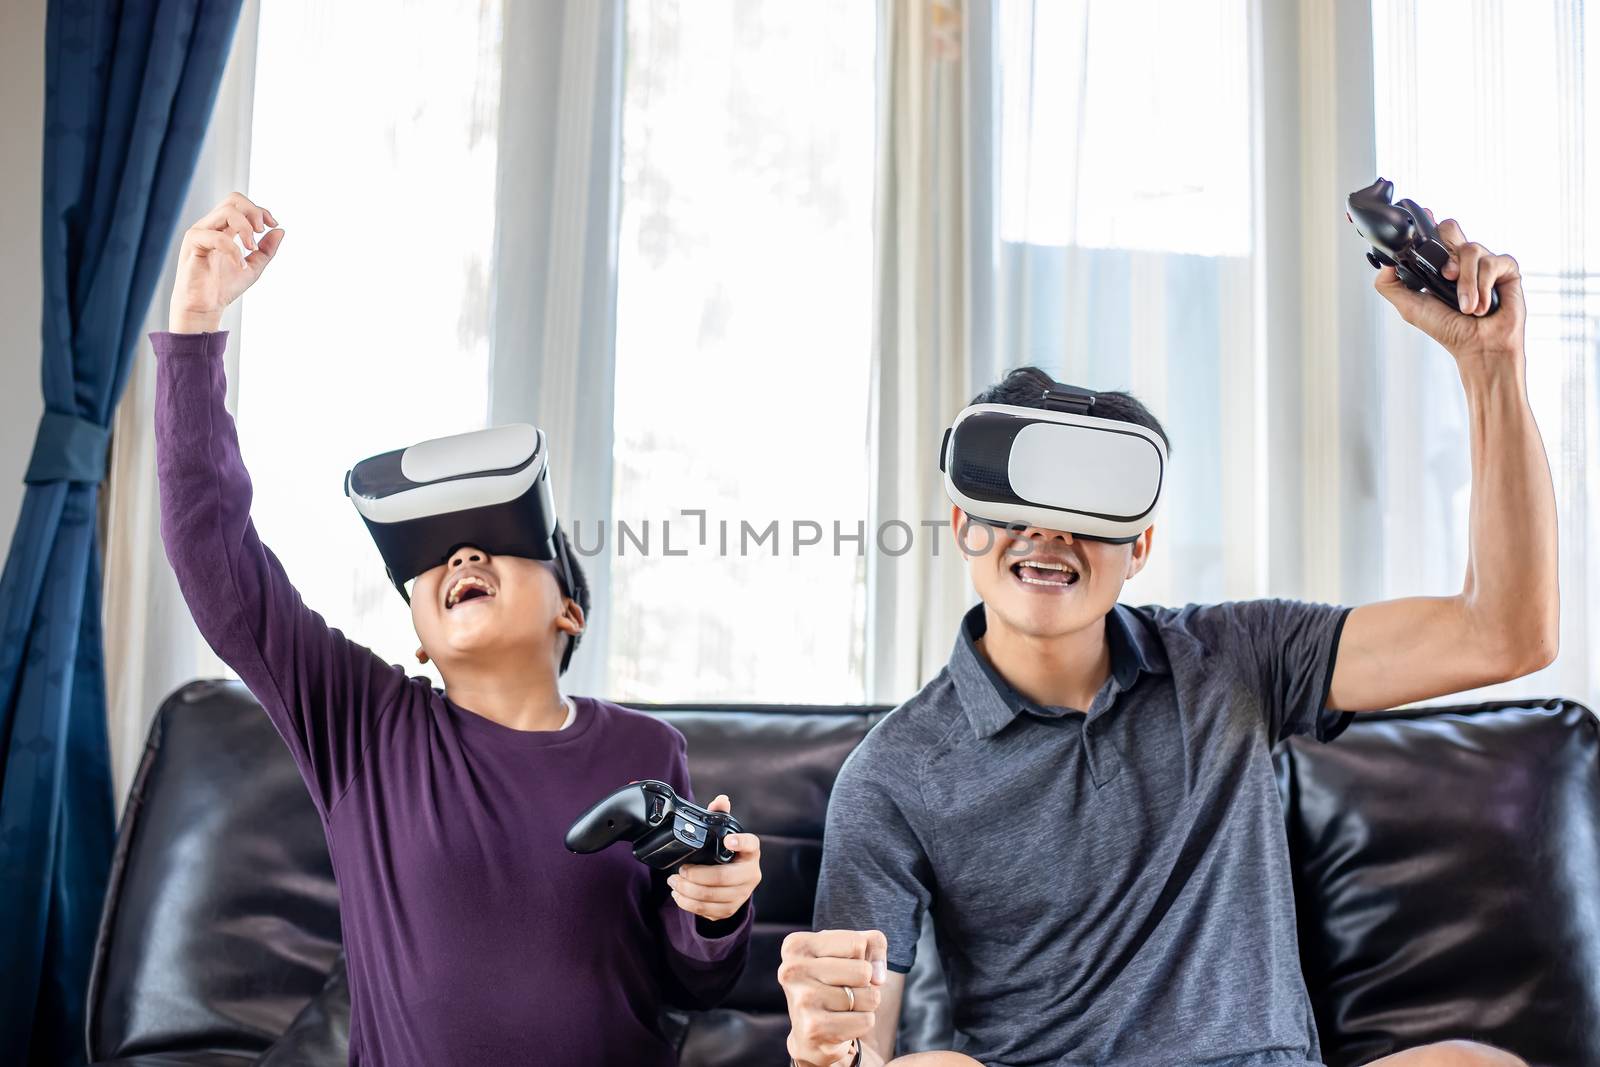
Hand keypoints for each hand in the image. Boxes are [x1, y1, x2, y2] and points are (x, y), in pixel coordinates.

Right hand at [169, 192, 283, 332]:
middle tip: (261, 231)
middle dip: (253, 212)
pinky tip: (240, 265)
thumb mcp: (254, 267)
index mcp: (223, 229)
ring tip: (251, 249)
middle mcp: (211, 226)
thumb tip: (280, 230)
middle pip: (233, 200)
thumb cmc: (223, 288)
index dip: (260, 210)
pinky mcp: (192, 243)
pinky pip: (217, 236)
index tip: (274, 224)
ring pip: (226, 212)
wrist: (204, 307)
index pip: (241, 204)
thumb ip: (266, 250)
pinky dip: (234, 250)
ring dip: (246, 228)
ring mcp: (200, 232)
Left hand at [667, 794, 760, 921]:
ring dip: (688, 890)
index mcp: (750, 853)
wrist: (735, 883)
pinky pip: (708, 911)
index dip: (740, 842)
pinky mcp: (729, 910)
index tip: (727, 839)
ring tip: (674, 882)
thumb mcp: (725, 835)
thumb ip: (720, 817)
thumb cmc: (727, 855)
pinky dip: (689, 904)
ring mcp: (741, 895)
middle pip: (723, 878)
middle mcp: (750, 875)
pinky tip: (679, 895)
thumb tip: (721, 800)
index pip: (751, 844)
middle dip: (697, 875)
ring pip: (712, 897)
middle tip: (681, 870)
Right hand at [779, 929, 887, 1066]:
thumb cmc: (833, 981)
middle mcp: (792, 970)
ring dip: (865, 1004)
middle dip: (865, 983)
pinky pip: (865, 1021)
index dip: (860, 957)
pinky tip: (842, 1024)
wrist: (810, 1029)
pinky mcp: (813, 1029)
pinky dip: (862, 1024)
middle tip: (844, 990)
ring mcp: (801, 1000)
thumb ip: (874, 943)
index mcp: (796, 945)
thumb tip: (878, 977)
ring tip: (842, 1007)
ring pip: (868, 997)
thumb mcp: (852, 950)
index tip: (841, 966)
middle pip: (863, 971)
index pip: (857, 943)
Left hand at [1372, 209, 1525, 360]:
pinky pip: (1492, 262)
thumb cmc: (1448, 329)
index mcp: (1439, 264)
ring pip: (1470, 249)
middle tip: (1444, 276)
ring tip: (1466, 307)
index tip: (1423, 213)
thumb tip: (1384, 263)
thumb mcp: (1410, 307)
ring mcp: (1484, 261)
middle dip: (1445, 249)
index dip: (1427, 221)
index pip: (1433, 234)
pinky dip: (1483, 286)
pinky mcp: (1506, 268)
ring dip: (1465, 282)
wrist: (1478, 347)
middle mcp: (1460, 259)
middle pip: (1450, 227)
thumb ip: (1391, 285)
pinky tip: (1481, 306)